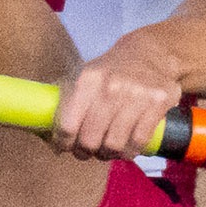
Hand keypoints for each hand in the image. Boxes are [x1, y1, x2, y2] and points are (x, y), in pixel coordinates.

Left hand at [50, 35, 182, 160]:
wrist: (151, 52)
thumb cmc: (111, 70)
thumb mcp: (85, 75)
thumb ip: (66, 102)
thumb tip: (47, 136)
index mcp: (88, 80)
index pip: (67, 125)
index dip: (63, 142)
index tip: (64, 146)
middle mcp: (111, 88)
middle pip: (90, 140)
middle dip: (85, 151)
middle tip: (87, 151)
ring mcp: (136, 96)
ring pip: (114, 145)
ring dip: (108, 154)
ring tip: (106, 150)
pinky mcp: (157, 103)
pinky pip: (138, 142)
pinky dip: (130, 151)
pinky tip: (126, 148)